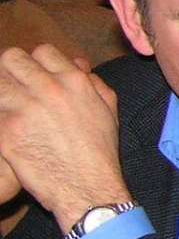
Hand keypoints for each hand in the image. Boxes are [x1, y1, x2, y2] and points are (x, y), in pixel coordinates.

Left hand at [0, 45, 128, 231]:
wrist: (87, 187)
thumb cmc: (100, 151)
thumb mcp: (108, 110)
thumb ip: (93, 82)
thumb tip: (78, 65)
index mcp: (74, 81)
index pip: (43, 51)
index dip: (36, 63)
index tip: (34, 77)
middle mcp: (48, 89)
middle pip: (12, 59)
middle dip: (10, 70)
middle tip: (12, 87)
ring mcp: (24, 108)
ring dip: (1, 92)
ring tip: (6, 106)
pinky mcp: (6, 131)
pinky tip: (7, 129)